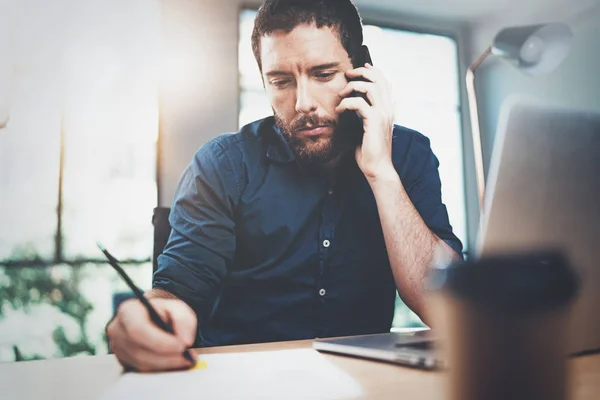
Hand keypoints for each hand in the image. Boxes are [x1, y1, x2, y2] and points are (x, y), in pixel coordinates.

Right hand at [106, 298, 196, 371]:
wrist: (154, 317)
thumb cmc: (164, 312)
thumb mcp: (178, 308)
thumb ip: (184, 320)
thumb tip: (185, 341)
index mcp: (128, 311)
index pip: (138, 329)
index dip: (160, 341)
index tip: (181, 346)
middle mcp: (118, 330)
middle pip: (139, 351)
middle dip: (166, 357)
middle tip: (188, 357)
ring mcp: (118, 348)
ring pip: (141, 364)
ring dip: (166, 364)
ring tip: (185, 359)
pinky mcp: (123, 361)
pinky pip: (142, 370)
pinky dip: (160, 368)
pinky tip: (174, 362)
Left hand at [336, 63, 395, 180]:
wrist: (377, 168)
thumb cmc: (370, 152)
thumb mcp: (366, 129)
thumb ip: (363, 116)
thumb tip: (351, 108)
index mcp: (388, 109)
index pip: (385, 82)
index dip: (373, 71)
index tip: (361, 67)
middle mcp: (388, 109)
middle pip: (378, 79)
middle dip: (361, 72)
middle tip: (347, 74)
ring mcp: (383, 114)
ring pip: (370, 87)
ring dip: (352, 86)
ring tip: (341, 93)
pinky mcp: (375, 121)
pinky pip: (359, 103)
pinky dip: (346, 103)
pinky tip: (340, 110)